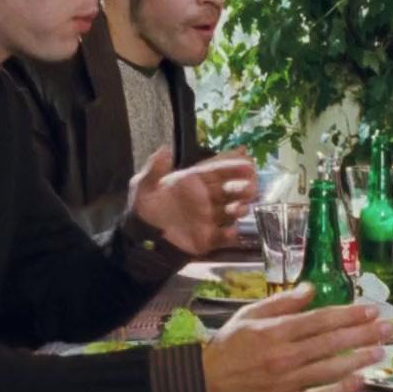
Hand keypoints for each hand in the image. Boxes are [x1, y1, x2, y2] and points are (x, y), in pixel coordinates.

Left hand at [126, 146, 256, 254]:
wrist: (141, 241)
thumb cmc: (143, 210)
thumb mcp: (143, 187)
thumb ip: (154, 170)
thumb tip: (165, 150)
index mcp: (192, 182)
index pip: (216, 169)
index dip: (232, 163)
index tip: (248, 159)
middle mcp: (204, 198)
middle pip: (229, 188)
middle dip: (243, 185)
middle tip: (250, 186)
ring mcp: (208, 218)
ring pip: (231, 210)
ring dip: (240, 208)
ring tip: (241, 208)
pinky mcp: (207, 238)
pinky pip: (223, 236)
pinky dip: (229, 235)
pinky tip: (232, 233)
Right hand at [201, 283, 392, 391]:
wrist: (203, 385)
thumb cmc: (227, 347)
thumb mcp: (249, 315)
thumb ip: (282, 301)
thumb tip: (312, 288)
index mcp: (275, 330)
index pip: (321, 319)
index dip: (349, 314)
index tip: (370, 310)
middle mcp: (284, 355)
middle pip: (331, 342)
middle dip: (363, 334)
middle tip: (388, 329)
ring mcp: (285, 382)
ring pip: (330, 369)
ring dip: (358, 359)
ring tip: (379, 352)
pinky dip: (340, 390)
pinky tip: (359, 381)